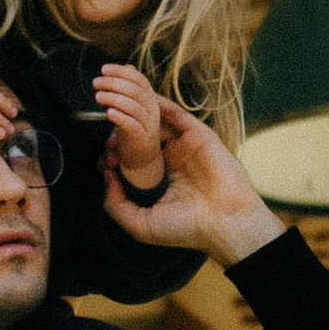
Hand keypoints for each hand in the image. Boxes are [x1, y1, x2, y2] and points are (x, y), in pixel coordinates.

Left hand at [93, 63, 164, 187]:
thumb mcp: (133, 106)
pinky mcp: (142, 138)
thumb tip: (127, 66)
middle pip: (135, 91)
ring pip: (133, 106)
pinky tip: (108, 113)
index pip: (139, 80)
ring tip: (98, 96)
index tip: (104, 69)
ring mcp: (148, 125)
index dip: (121, 72)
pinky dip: (120, 117)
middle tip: (96, 82)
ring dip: (114, 98)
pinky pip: (132, 125)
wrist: (143, 158)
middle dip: (114, 83)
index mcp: (150, 99)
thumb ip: (130, 88)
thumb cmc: (134, 129)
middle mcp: (152, 110)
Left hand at [102, 101, 284, 265]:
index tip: (106, 154)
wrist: (223, 224)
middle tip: (108, 126)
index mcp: (161, 178)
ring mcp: (186, 145)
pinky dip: (158, 104)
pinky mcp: (199, 135)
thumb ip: (115, 204)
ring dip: (138, 110)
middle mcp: (173, 159)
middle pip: (144, 134)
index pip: (135, 155)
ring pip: (158, 120)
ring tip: (119, 102)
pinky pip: (176, 113)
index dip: (118, 150)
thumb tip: (105, 175)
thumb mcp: (140, 225)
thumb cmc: (186, 230)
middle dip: (125, 127)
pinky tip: (140, 99)